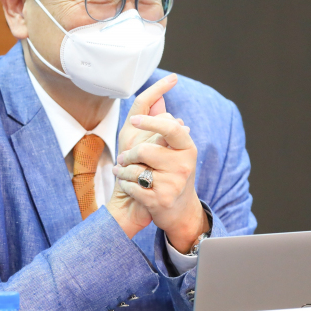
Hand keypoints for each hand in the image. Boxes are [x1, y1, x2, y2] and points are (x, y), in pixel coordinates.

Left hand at [113, 113, 207, 253]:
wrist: (178, 211)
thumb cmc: (171, 173)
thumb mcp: (172, 149)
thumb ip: (163, 124)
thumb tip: (157, 98)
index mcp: (187, 148)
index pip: (170, 128)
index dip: (151, 121)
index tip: (135, 120)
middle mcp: (183, 165)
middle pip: (144, 149)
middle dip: (128, 154)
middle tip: (124, 158)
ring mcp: (173, 184)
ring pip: (134, 169)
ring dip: (123, 171)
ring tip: (124, 172)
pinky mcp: (160, 201)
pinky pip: (131, 187)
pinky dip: (125, 186)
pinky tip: (127, 186)